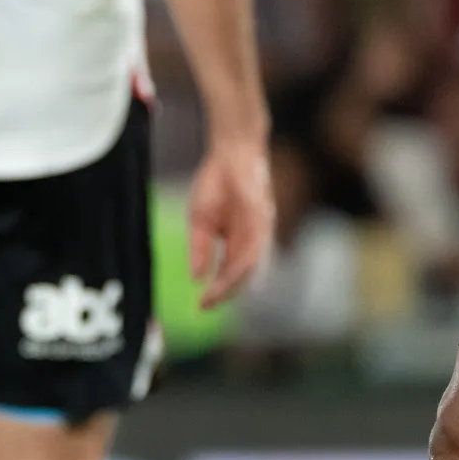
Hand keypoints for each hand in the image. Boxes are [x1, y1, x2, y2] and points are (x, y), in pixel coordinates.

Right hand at [186, 134, 274, 310]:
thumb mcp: (200, 220)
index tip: (200, 306)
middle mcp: (251, 241)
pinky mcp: (262, 218)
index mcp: (236, 243)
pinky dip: (242, 263)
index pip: (228, 274)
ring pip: (250, 266)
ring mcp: (259, 231)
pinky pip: (255, 247)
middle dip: (224, 294)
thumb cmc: (215, 184)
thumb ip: (200, 248)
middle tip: (205, 306)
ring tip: (214, 295)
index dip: (216, 291)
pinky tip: (229, 274)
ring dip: (232, 283)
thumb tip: (196, 277)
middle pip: (242, 276)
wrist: (230, 153)